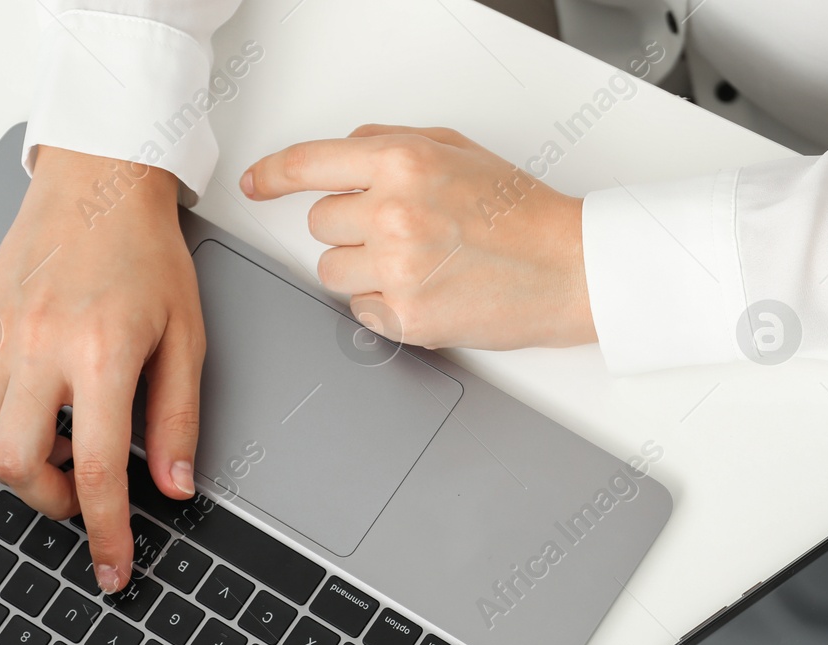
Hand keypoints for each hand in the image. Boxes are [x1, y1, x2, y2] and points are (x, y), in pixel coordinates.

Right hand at [0, 146, 204, 593]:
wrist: (99, 183)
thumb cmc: (148, 255)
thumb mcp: (188, 339)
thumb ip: (179, 419)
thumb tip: (175, 485)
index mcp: (102, 354)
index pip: (96, 470)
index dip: (107, 531)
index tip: (115, 568)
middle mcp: (40, 349)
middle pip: (18, 465)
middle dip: (52, 501)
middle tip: (83, 493)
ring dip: (10, 469)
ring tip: (52, 450)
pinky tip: (12, 420)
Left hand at [241, 125, 594, 349]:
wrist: (570, 269)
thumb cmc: (523, 213)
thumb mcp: (458, 150)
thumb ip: (392, 142)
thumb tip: (344, 152)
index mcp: (403, 163)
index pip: (309, 165)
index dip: (272, 176)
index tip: (256, 185)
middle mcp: (393, 214)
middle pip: (320, 225)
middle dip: (351, 228)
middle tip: (401, 233)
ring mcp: (397, 270)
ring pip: (331, 272)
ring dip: (362, 270)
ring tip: (417, 264)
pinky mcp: (407, 318)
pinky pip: (360, 312)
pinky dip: (385, 307)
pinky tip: (427, 292)